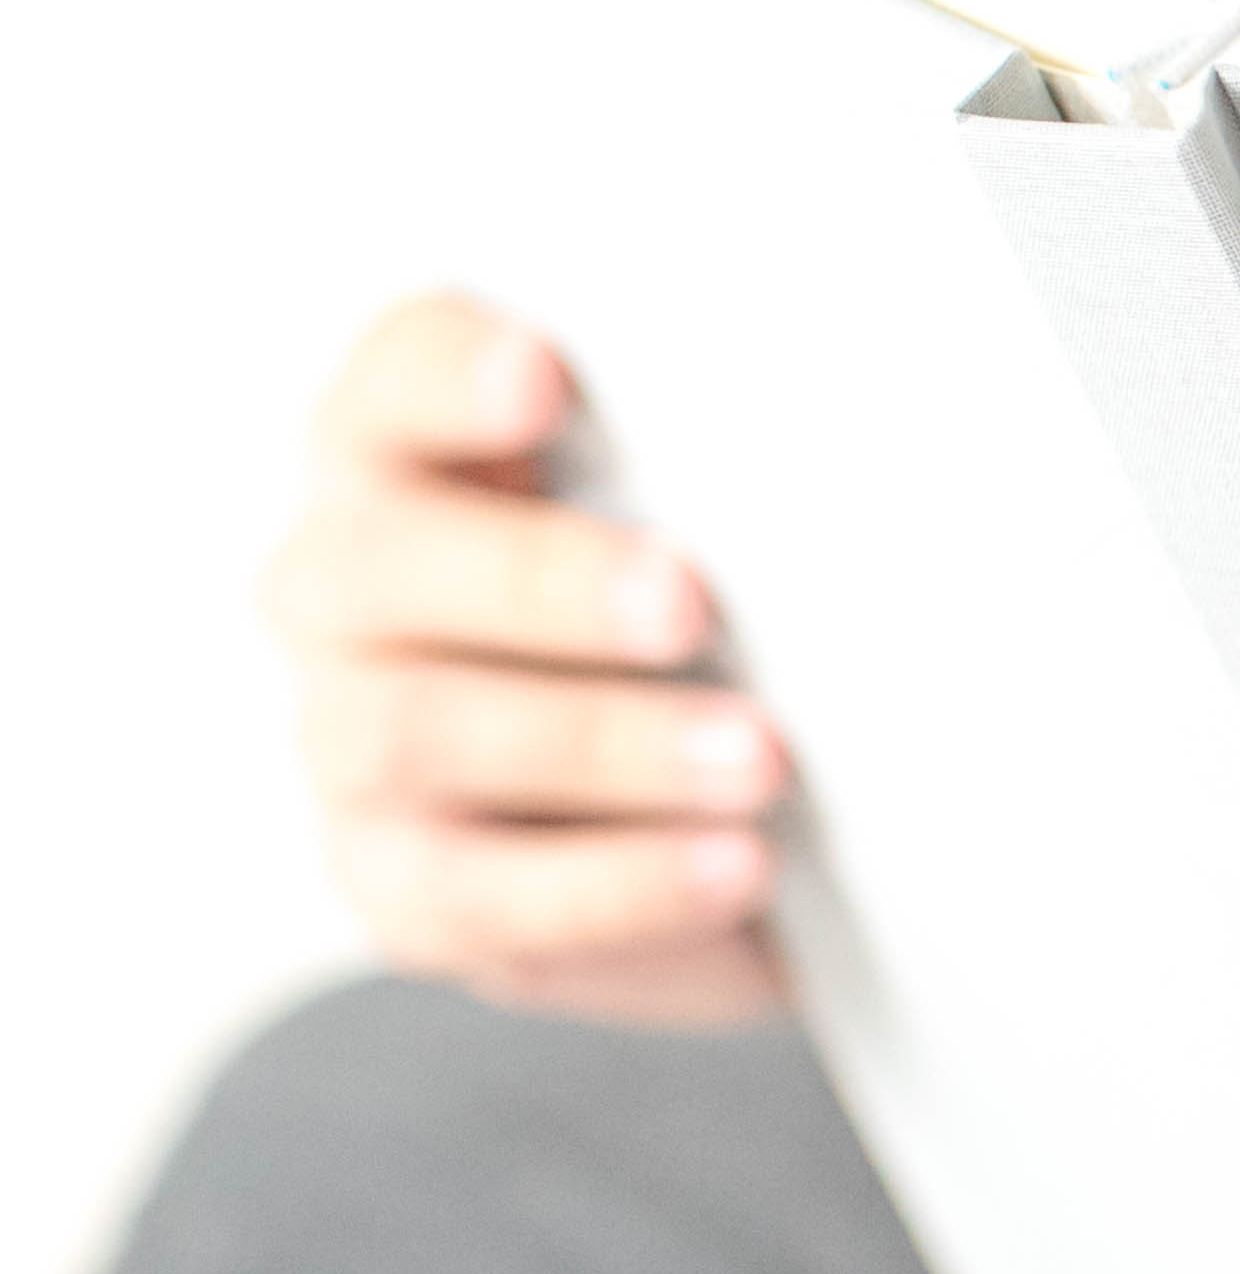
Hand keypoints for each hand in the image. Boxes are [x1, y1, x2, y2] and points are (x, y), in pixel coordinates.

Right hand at [261, 293, 788, 1022]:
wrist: (719, 825)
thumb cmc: (714, 623)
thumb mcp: (726, 527)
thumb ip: (730, 471)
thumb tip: (860, 432)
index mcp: (410, 458)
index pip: (391, 386)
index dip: (450, 376)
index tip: (545, 378)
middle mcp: (346, 591)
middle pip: (388, 564)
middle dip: (544, 582)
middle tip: (687, 604)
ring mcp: (351, 743)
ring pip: (424, 734)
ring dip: (607, 744)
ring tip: (758, 759)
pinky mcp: (406, 888)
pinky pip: (487, 897)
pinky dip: (620, 884)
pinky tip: (732, 865)